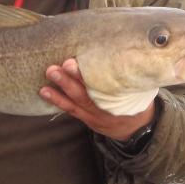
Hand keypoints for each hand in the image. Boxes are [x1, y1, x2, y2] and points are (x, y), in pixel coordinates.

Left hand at [39, 58, 154, 140]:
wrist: (135, 130)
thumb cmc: (137, 103)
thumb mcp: (140, 91)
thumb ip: (132, 77)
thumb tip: (129, 53)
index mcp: (119, 100)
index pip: (104, 88)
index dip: (91, 76)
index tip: (79, 62)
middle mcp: (104, 108)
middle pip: (85, 94)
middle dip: (72, 80)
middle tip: (61, 65)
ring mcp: (93, 115)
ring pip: (75, 103)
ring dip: (60, 89)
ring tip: (49, 74)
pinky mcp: (85, 117)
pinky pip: (70, 110)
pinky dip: (57, 101)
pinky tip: (45, 91)